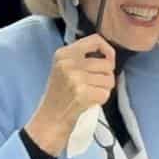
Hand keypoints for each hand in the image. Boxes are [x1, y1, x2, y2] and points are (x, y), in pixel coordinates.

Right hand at [24, 34, 115, 155]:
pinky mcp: (82, 94)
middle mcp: (69, 63)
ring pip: (109, 79)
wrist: (49, 118)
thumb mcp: (63, 67)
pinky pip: (106, 93)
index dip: (108, 49)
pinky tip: (89, 101)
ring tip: (90, 93)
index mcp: (64, 53)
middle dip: (106, 76)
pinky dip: (101, 99)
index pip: (95, 40)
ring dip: (104, 88)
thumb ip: (81, 57)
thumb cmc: (60, 94)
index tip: (109, 59)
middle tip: (94, 84)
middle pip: (107, 63)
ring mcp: (75, 78)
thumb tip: (108, 53)